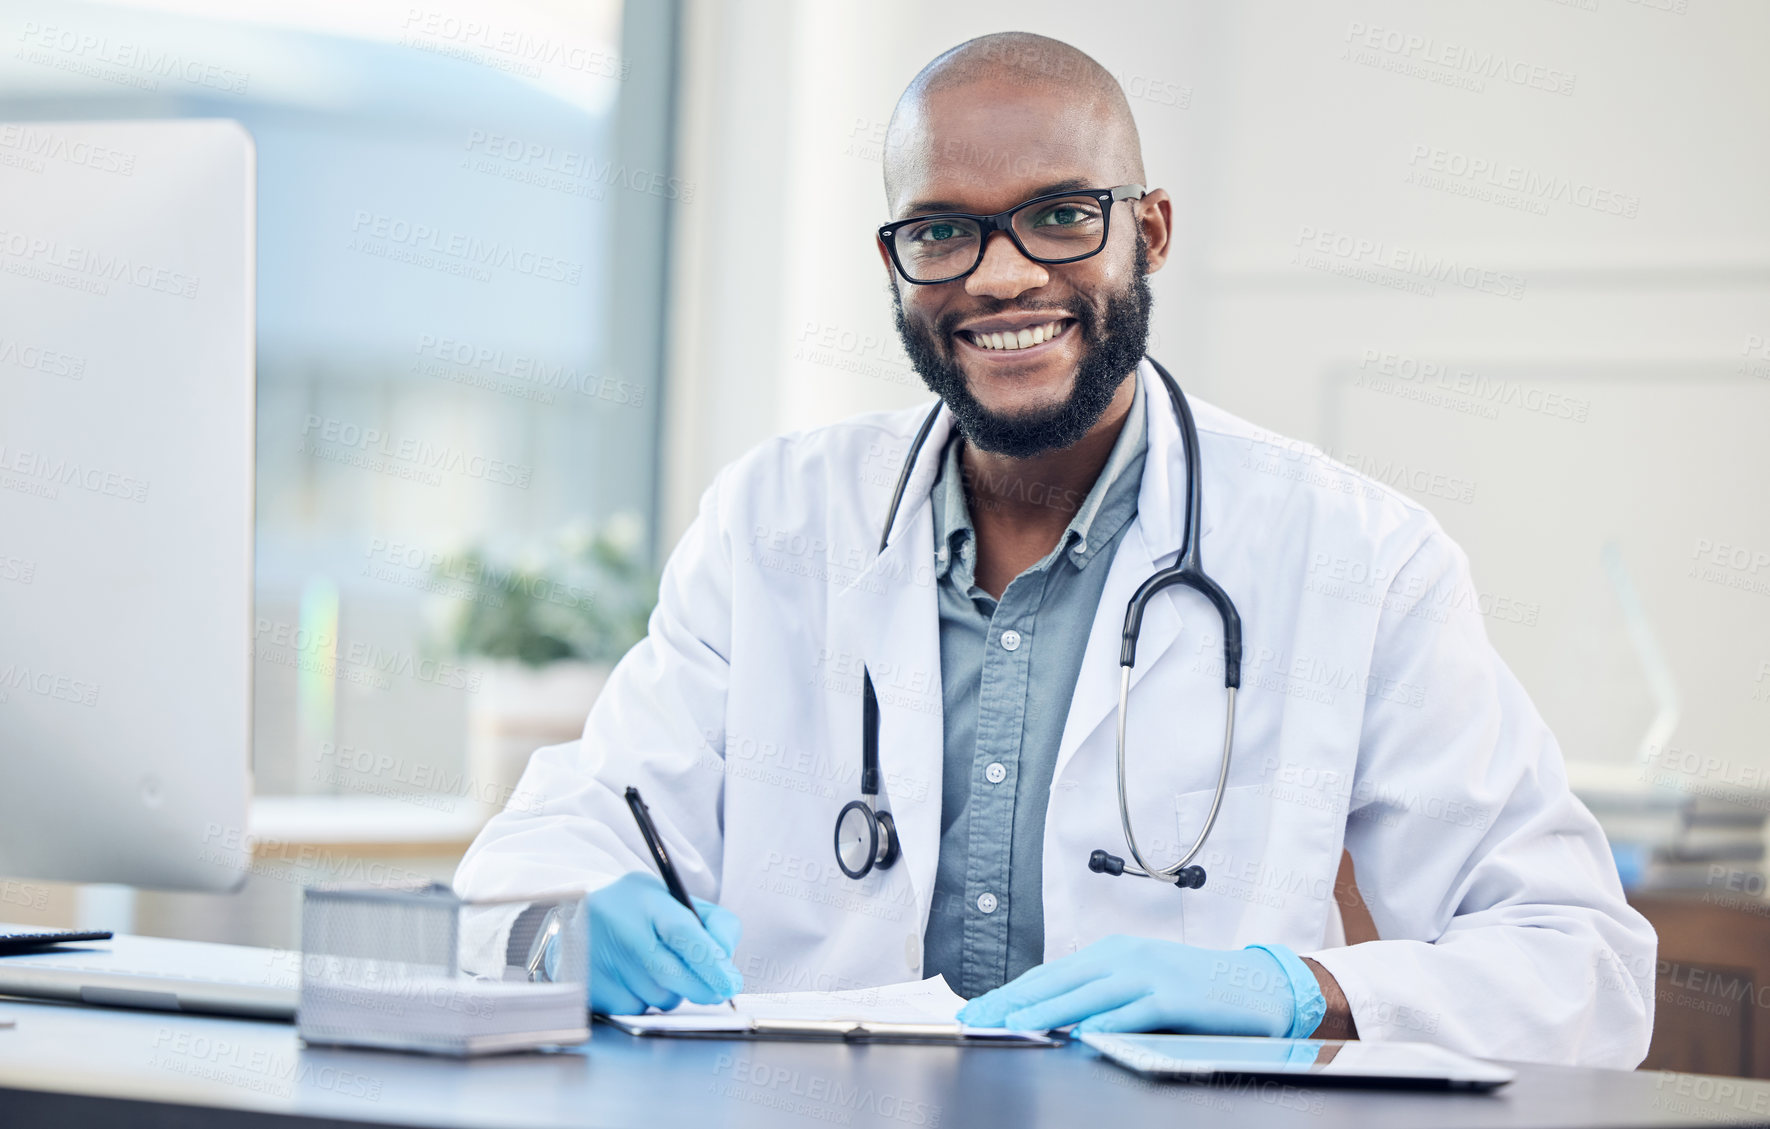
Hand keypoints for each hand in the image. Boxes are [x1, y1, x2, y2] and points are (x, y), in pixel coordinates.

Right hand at [589, 872, 742, 1014]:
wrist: (571, 917)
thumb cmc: (635, 912)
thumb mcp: (668, 899)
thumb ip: (708, 924)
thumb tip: (726, 968)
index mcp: (645, 899)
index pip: (684, 932)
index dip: (712, 962)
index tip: (731, 983)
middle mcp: (619, 928)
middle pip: (674, 974)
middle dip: (703, 988)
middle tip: (716, 990)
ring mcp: (601, 960)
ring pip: (659, 997)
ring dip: (672, 993)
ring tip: (654, 967)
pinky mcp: (590, 988)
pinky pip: (636, 1009)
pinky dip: (644, 1001)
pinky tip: (629, 978)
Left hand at [956, 936, 1297, 1035]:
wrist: (1253, 984)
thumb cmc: (1193, 988)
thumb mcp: (1139, 980)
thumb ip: (1100, 993)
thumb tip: (1053, 1015)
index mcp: (1110, 952)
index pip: (1049, 973)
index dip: (1010, 991)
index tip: (977, 1009)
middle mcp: (1123, 956)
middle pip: (1057, 980)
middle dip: (1013, 1001)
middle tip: (977, 1018)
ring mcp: (1149, 974)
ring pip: (1086, 995)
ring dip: (1047, 1011)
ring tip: (1014, 1025)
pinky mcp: (1173, 996)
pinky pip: (1132, 1012)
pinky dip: (1106, 1023)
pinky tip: (1082, 1034)